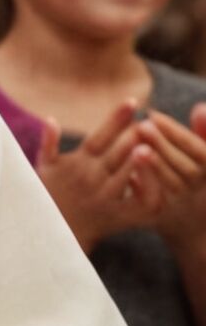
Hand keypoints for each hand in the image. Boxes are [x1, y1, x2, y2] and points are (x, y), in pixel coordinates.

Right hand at [35, 100, 163, 251]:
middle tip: (150, 122)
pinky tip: (156, 175)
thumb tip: (50, 118)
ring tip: (155, 142)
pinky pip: (138, 202)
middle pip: (119, 152)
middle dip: (134, 136)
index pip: (100, 136)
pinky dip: (148, 189)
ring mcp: (105, 197)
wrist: (51, 233)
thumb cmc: (47, 194)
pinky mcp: (116, 217)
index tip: (132, 102)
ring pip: (129, 174)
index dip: (116, 118)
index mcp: (77, 163)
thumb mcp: (43, 167)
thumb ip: (49, 142)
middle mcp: (91, 178)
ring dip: (143, 158)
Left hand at [134, 103, 205, 248]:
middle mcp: (199, 188)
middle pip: (186, 168)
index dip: (177, 132)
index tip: (153, 114)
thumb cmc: (188, 172)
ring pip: (171, 184)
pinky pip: (154, 202)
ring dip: (153, 165)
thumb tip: (200, 107)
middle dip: (164, 145)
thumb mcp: (201, 154)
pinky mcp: (163, 215)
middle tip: (142, 126)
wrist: (184, 218)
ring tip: (136, 147)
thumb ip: (203, 132)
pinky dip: (142, 185)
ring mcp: (182, 203)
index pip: (200, 151)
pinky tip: (127, 170)